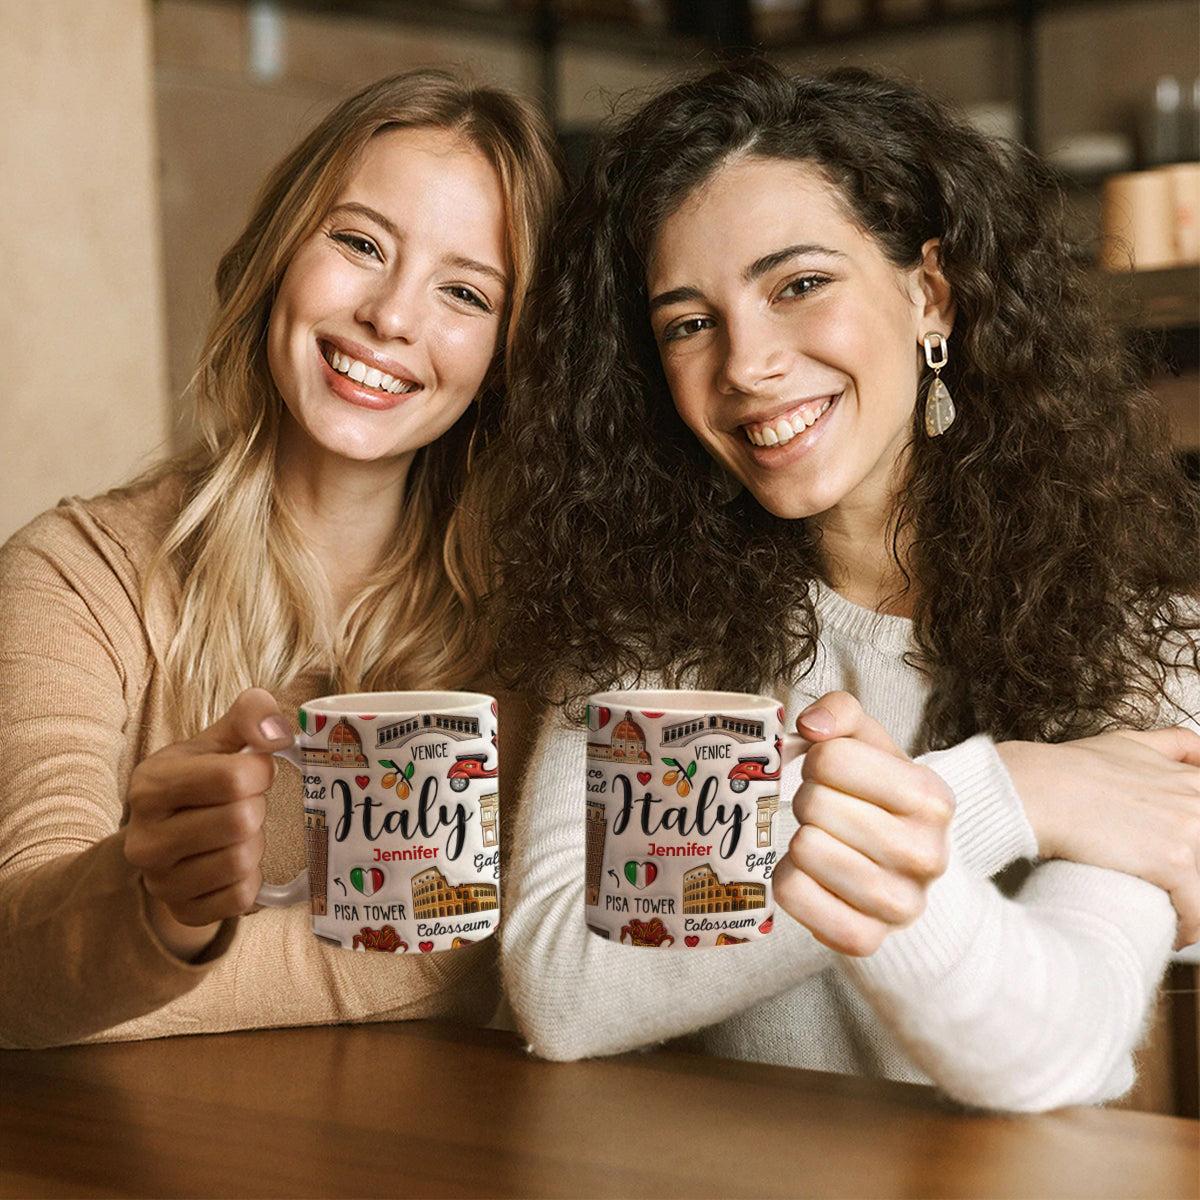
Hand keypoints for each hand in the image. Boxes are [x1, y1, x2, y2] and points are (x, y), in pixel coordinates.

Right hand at [124, 688, 293, 958]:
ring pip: (242, 861)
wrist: (170, 836)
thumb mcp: (218, 739)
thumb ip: (250, 715)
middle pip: (241, 821)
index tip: (255, 771)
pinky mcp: (182, 911)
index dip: (260, 772)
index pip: (232, 778)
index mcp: (151, 785)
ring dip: (255, 843)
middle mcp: (145, 838)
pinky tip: (235, 862)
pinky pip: (241, 898)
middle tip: (245, 804)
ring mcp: (160, 882)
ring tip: (238, 832)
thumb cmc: (201, 780)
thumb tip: (279, 733)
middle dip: (256, 808)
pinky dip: (251, 878)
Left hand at [772, 692, 953, 956]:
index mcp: (932, 797)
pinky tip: (812, 875)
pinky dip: (788, 879)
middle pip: (813, 804)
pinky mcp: (865, 940)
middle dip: (807, 800)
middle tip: (825, 811)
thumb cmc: (878, 798)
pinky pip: (791, 894)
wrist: (904, 872)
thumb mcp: (870, 745)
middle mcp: (926, 854)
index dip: (817, 760)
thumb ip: (842, 712)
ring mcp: (899, 905)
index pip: (830, 758)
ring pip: (803, 850)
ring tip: (822, 841)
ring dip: (799, 839)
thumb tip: (811, 725)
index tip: (832, 774)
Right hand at [997, 728, 1199, 947]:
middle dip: (1193, 877)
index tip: (1185, 863)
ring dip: (1193, 905)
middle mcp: (1197, 802)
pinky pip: (1198, 911)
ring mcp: (1189, 831)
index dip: (1194, 847)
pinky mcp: (1174, 861)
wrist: (1036, 788)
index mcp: (1190, 780)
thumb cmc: (1067, 769)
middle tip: (1171, 889)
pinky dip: (1189, 928)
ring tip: (1173, 917)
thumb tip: (1198, 750)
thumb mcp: (1126, 743)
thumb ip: (1171, 744)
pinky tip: (1173, 932)